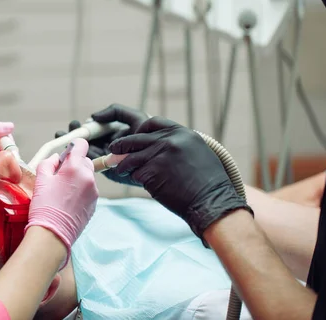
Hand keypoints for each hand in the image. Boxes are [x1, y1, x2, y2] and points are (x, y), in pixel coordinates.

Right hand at [26, 138, 97, 267]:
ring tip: (63, 191)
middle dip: (74, 164)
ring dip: (78, 178)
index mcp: (75, 167)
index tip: (65, 154)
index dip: (72, 146)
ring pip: (87, 176)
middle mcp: (88, 177)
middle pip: (84, 161)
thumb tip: (57, 159)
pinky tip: (68, 201)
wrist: (52, 234)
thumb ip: (49, 162)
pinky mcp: (94, 204)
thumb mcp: (41, 179)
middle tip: (59, 176)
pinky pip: (89, 190)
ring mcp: (94, 191)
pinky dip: (81, 191)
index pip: (81, 145)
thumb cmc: (44, 206)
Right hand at [55, 104, 148, 184]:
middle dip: (75, 136)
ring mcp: (108, 158)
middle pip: (87, 141)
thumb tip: (93, 116)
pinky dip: (82, 156)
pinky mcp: (109, 169)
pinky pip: (93, 162)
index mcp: (113, 133)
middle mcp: (108, 145)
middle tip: (68, 132)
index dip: (83, 127)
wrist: (160, 154)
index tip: (75, 124)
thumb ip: (115, 111)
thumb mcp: (135, 118)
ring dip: (74, 145)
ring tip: (63, 139)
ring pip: (87, 151)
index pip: (94, 130)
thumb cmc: (150, 135)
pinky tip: (73, 151)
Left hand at [109, 116, 251, 241]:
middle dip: (121, 145)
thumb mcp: (196, 152)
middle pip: (134, 139)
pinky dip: (134, 179)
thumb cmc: (206, 183)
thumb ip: (175, 144)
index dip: (137, 129)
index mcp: (181, 132)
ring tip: (120, 170)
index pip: (151, 122)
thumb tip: (152, 144)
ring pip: (130, 157)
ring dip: (123, 165)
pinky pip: (135, 173)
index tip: (129, 134)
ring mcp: (160, 154)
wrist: (212, 202)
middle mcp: (170, 140)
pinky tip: (139, 183)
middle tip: (112, 151)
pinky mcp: (152, 171)